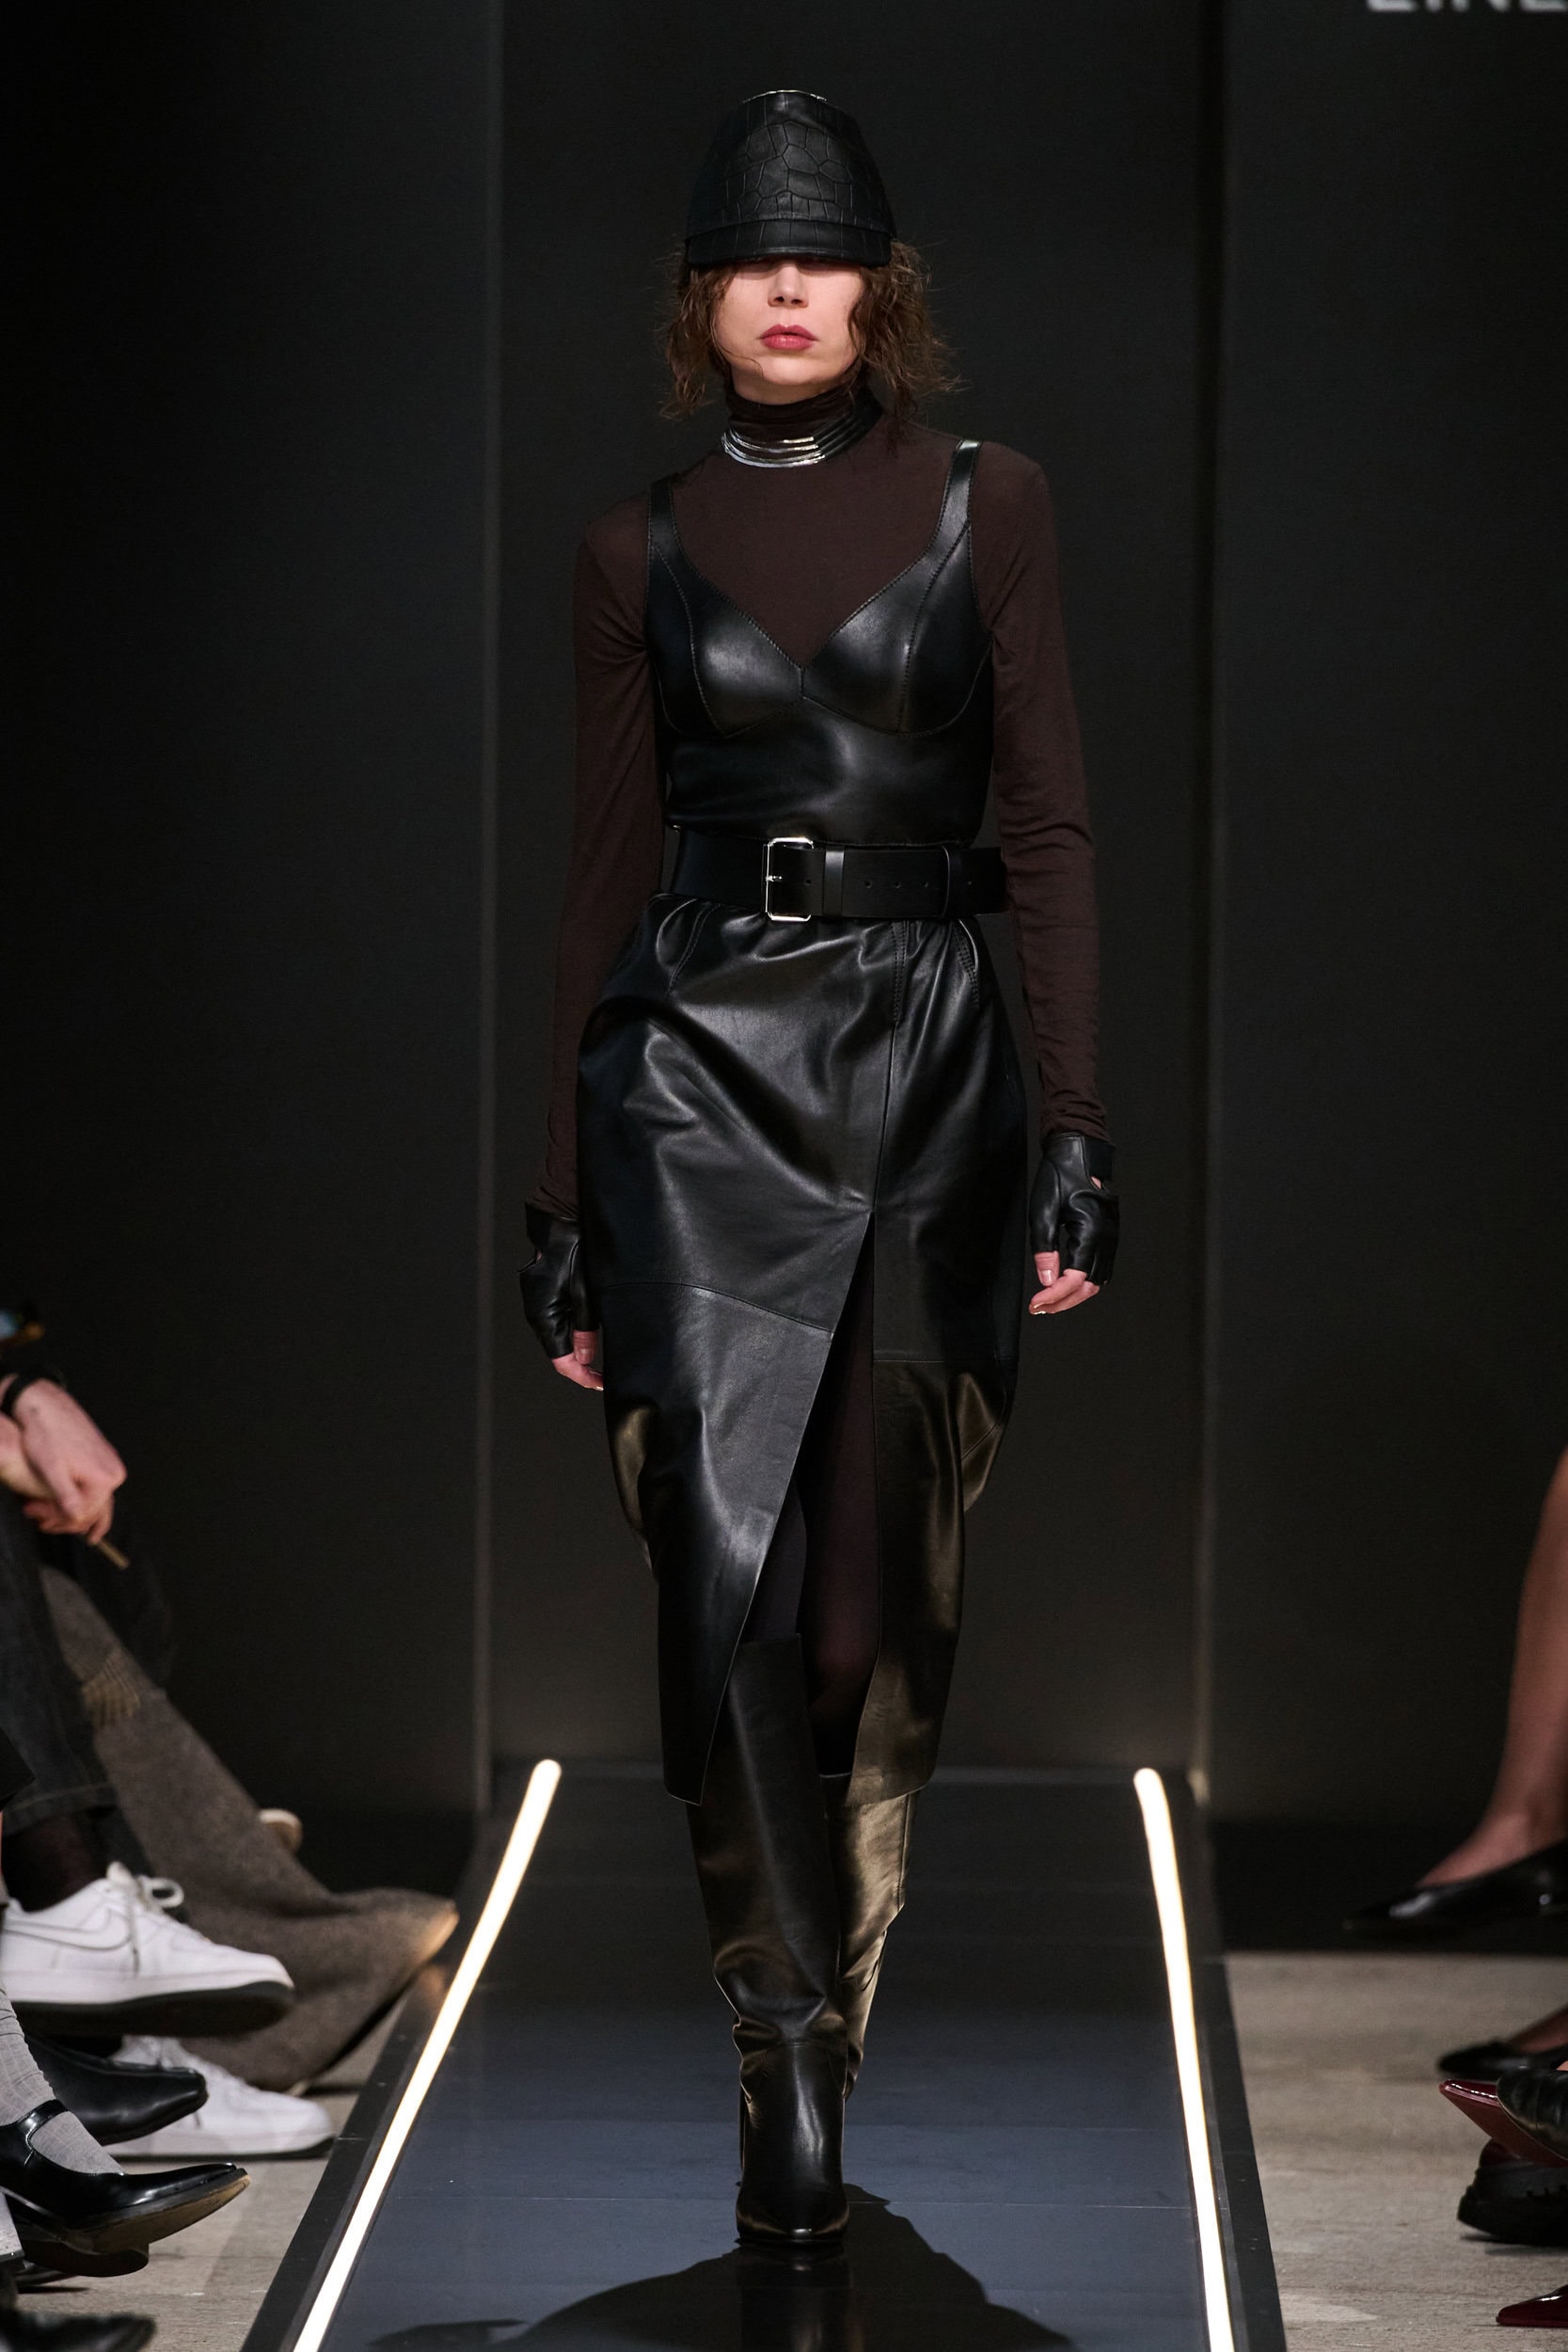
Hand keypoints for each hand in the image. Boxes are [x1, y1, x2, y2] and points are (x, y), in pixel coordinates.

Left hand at [4, 1381, 126, 1541]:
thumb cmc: (46, 1436)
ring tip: (48, 1516)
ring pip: (93, 1498)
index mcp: (105, 1477)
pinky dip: (79, 1496)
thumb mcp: (52, 1470)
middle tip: (38, 1518)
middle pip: (93, 1508)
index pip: (86, 1513)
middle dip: (64, 1517)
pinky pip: (94, 1486)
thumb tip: (78, 1518)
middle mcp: (114, 1471)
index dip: (59, 1520)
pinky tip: (64, 1500)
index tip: (37, 1517)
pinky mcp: (102, 1457)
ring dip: (72, 1509)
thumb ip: (67, 1496)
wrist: (46, 1407)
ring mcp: (110, 1463)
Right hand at [520, 1208, 600, 1388]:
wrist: (560, 1220)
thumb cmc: (574, 1250)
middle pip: (558, 1351)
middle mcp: (535, 1312)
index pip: (561, 1361)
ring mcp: (537, 1301)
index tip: (601, 1383)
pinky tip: (588, 1329)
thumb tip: (584, 1359)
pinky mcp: (542, 1292)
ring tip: (601, 1354)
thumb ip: (585, 1328)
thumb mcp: (587, 1292)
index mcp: (543, 1315)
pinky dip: (572, 1329)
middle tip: (606, 1372)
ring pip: (559, 1336)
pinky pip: (557, 1320)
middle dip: (581, 1364)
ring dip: (577, 1347)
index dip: (582, 1376)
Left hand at [1027, 1131, 1117, 1316]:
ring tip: (1051, 1300)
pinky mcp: (1109, 1235)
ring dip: (1075, 1295)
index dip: (1054, 1296)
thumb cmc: (1060, 1178)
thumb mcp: (1043, 1212)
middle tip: (1040, 1308)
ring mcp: (1111, 1237)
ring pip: (1098, 1281)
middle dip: (1064, 1302)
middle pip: (1090, 1287)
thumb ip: (1044, 1250)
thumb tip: (1047, 1281)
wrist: (1079, 1154)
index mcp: (1090, 1233)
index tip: (1036, 1303)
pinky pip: (1102, 1268)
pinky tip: (1067, 1284)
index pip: (1074, 1279)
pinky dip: (1085, 1282)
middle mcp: (1106, 1238)